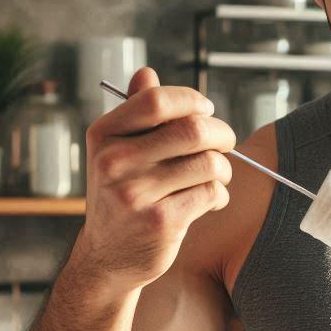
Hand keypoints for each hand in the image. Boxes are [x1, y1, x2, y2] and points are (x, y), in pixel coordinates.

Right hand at [78, 66, 237, 293]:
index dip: (192, 100)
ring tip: (218, 176)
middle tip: (226, 143)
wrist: (109, 257)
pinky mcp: (161, 221)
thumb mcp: (115, 154)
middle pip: (191, 130)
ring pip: (208, 163)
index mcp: (104, 135)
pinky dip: (220, 195)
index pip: (156, 101)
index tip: (206, 110)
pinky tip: (212, 200)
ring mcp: (137, 193)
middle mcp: (115, 162)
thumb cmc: (121, 198)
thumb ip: (135, 115)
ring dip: (224, 168)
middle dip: (221, 133)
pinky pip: (210, 193)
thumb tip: (147, 73)